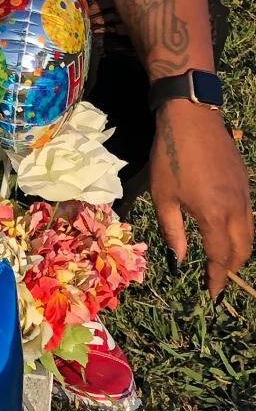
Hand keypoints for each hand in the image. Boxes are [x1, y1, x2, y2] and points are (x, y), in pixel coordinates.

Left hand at [149, 101, 253, 296]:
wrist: (190, 116)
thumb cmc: (170, 156)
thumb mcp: (163, 195)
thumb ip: (173, 230)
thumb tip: (180, 258)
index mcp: (214, 215)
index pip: (221, 257)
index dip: (217, 278)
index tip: (212, 293)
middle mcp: (236, 209)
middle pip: (243, 249)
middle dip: (231, 267)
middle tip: (217, 276)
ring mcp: (244, 194)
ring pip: (250, 233)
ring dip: (239, 249)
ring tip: (223, 257)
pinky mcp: (245, 181)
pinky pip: (249, 215)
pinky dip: (242, 230)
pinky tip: (227, 229)